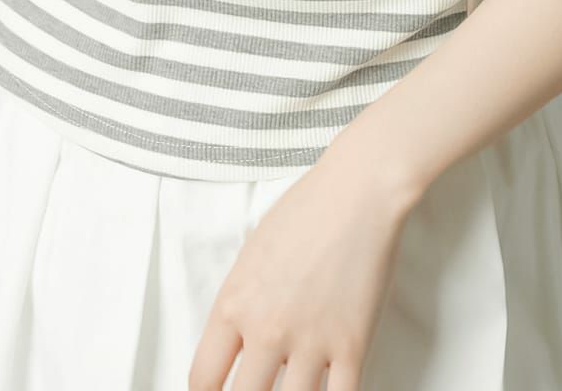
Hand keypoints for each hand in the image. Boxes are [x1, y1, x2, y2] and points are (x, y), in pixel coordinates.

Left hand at [187, 147, 413, 390]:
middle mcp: (267, 328)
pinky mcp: (352, 345)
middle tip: (259, 389)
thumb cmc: (306, 211)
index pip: (203, 378)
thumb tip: (238, 343)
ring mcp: (310, 341)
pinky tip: (331, 390)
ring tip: (294, 386)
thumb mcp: (252, 253)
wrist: (357, 191)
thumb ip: (241, 303)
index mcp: (235, 303)